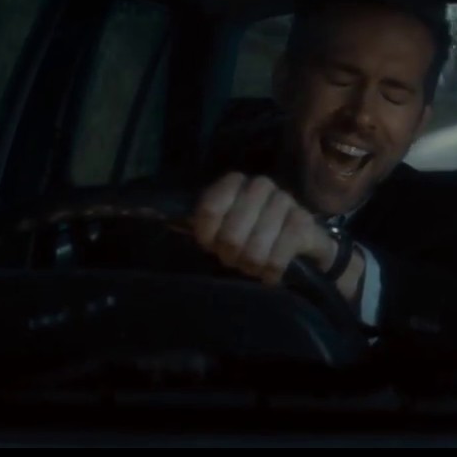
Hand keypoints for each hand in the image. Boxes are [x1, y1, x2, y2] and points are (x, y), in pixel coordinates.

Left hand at [191, 172, 337, 286]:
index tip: (211, 247)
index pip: (210, 210)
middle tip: (236, 260)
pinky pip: (278, 256)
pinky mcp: (303, 221)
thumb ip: (198, 221)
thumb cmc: (252, 234)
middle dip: (231, 256)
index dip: (207, 237)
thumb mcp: (222, 225)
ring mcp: (285, 201)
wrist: (300, 242)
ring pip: (254, 249)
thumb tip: (153, 215)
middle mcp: (260, 185)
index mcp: (235, 182)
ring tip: (253, 267)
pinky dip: (271, 272)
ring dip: (251, 266)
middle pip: (231, 234)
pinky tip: (270, 275)